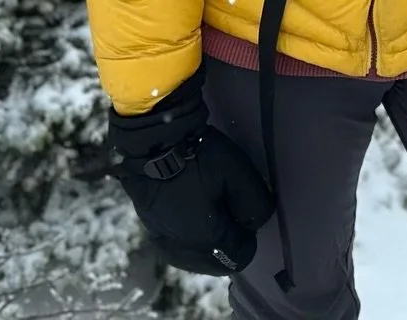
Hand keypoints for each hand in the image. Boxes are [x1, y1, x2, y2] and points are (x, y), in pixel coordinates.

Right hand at [107, 65, 274, 276]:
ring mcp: (163, 239)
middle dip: (228, 243)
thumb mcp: (238, 173)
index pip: (239, 256)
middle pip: (215, 262)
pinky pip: (175, 246)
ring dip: (207, 245)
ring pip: (193, 257)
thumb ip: (254, 203)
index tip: (247, 213)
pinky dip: (188, 239)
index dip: (249, 236)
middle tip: (231, 211)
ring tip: (213, 214)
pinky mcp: (149, 227)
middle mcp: (183, 248)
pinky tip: (191, 218)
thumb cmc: (197, 157)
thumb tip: (256, 222)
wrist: (151, 144)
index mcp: (207, 239)